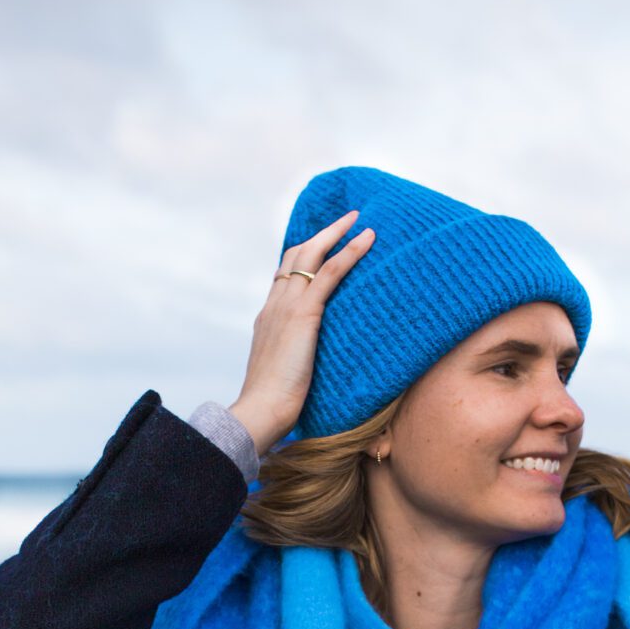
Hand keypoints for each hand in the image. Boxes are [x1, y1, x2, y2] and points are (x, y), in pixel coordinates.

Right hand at [228, 209, 375, 453]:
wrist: (262, 409)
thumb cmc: (274, 404)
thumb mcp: (284, 374)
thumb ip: (293, 361)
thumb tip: (307, 370)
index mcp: (267, 317)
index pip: (284, 275)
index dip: (302, 255)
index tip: (320, 244)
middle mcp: (274, 304)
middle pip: (295, 254)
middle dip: (321, 234)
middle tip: (346, 219)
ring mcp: (286, 306)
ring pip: (311, 255)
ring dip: (337, 232)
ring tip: (360, 220)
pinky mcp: (303, 314)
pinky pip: (330, 272)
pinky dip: (349, 252)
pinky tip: (367, 240)